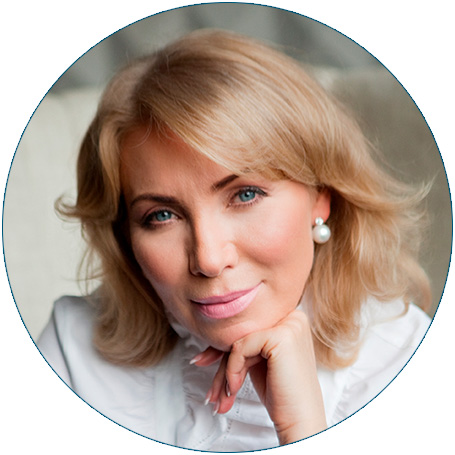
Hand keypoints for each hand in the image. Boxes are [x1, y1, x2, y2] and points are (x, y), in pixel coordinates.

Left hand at [191, 310, 326, 444]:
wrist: (300, 420)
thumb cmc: (281, 393)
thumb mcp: (259, 360)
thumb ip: (244, 342)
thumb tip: (210, 334)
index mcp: (290, 318)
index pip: (248, 326)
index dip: (224, 345)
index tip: (203, 360)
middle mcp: (292, 316)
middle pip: (244, 332)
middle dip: (221, 360)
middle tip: (210, 387)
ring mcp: (289, 325)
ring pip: (239, 340)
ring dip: (225, 371)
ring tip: (222, 397)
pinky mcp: (281, 336)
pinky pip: (241, 347)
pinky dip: (232, 369)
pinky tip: (234, 388)